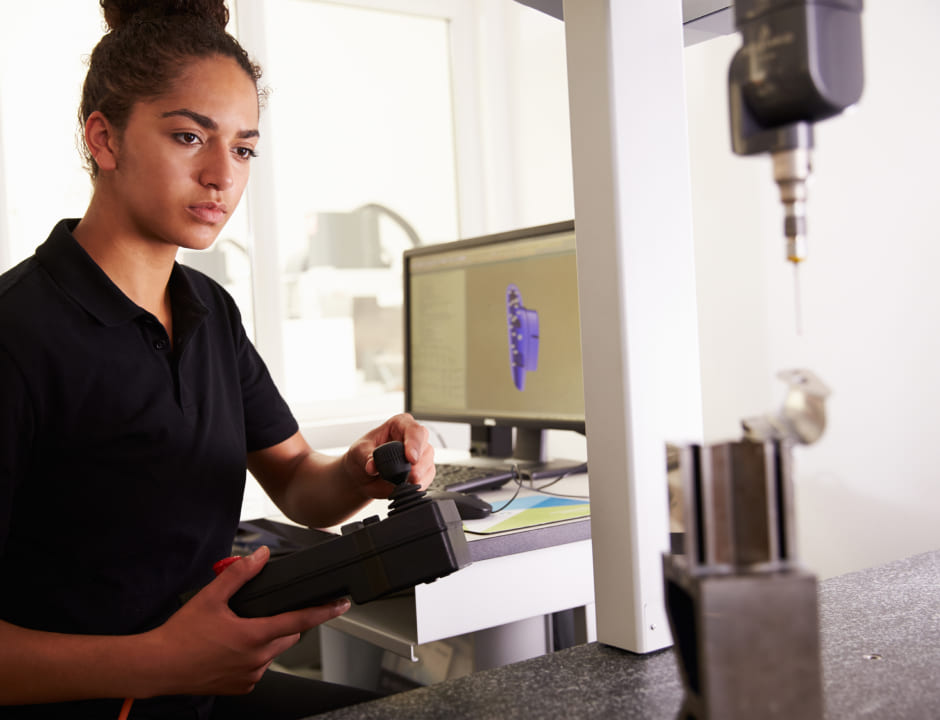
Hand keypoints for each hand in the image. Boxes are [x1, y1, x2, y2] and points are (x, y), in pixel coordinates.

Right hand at [145, 546, 349, 696]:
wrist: (157, 667)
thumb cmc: (180, 636)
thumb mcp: (210, 597)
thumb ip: (238, 574)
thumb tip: (259, 557)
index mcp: (253, 636)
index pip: (300, 621)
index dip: (325, 611)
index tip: (342, 604)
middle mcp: (256, 659)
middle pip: (289, 636)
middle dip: (287, 622)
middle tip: (266, 612)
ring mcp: (249, 676)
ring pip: (274, 652)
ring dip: (268, 639)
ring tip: (241, 629)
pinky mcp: (241, 687)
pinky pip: (258, 667)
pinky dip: (254, 655)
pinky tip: (234, 647)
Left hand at [345, 413, 435, 498]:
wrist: (362, 475)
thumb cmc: (362, 455)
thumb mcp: (359, 451)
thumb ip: (366, 457)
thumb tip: (372, 465)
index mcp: (399, 424)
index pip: (413, 430)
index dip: (414, 443)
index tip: (410, 458)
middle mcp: (412, 438)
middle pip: (425, 446)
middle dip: (418, 463)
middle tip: (409, 475)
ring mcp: (419, 454)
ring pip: (428, 463)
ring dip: (418, 475)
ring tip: (403, 483)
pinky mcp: (422, 470)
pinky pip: (427, 477)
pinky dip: (419, 484)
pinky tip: (408, 487)